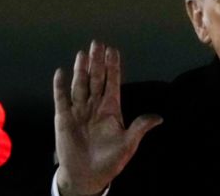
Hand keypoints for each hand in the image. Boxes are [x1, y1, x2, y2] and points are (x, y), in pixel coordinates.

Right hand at [53, 41, 162, 195]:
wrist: (87, 176)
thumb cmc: (109, 160)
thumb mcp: (128, 144)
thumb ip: (139, 128)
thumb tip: (160, 118)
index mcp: (111, 109)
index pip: (112, 82)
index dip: (113, 67)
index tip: (113, 50)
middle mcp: (94, 106)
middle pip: (96, 79)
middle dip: (97, 62)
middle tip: (98, 43)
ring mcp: (79, 111)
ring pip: (80, 85)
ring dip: (81, 69)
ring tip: (83, 53)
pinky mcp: (63, 118)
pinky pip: (61, 99)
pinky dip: (60, 86)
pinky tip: (61, 72)